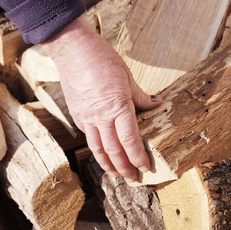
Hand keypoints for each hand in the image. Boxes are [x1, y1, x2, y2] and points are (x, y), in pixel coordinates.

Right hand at [42, 16, 160, 181]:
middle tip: (133, 179)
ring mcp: (86, 117)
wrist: (73, 50)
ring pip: (97, 149)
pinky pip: (89, 137)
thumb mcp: (128, 77)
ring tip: (117, 174)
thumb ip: (142, 97)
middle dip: (124, 168)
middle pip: (113, 150)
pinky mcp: (77, 115)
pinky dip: (97, 149)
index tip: (145, 167)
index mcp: (117, 106)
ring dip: (108, 164)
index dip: (138, 157)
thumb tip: (156, 104)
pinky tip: (103, 153)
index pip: (130, 140)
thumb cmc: (102, 60)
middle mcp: (100, 116)